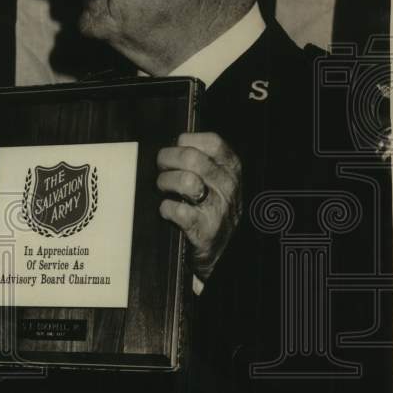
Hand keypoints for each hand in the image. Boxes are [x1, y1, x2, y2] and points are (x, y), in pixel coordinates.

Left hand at [156, 131, 241, 283]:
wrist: (220, 250)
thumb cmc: (211, 208)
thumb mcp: (216, 181)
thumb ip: (201, 161)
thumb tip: (171, 146)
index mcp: (231, 169)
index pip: (212, 141)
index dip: (186, 142)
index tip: (176, 149)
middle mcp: (228, 187)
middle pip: (191, 157)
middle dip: (167, 160)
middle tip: (161, 169)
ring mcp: (218, 209)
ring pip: (186, 181)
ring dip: (166, 183)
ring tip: (164, 190)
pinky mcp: (205, 231)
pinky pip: (178, 210)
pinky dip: (166, 208)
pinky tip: (167, 210)